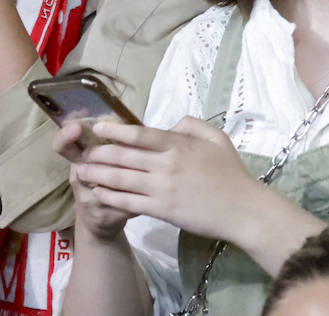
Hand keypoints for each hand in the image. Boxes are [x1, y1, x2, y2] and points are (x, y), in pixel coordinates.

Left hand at [70, 116, 260, 243]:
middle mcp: (166, 165)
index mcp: (180, 145)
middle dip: (99, 153)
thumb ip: (194, 126)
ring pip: (120, 179)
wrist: (241, 208)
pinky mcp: (159, 210)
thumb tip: (171, 124)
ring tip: (82, 172)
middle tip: (85, 153)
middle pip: (123, 156)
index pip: (140, 134)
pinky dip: (108, 197)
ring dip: (97, 174)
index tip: (98, 128)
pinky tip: (97, 194)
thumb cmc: (231, 173)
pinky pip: (126, 202)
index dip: (115, 130)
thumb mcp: (218, 139)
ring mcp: (161, 189)